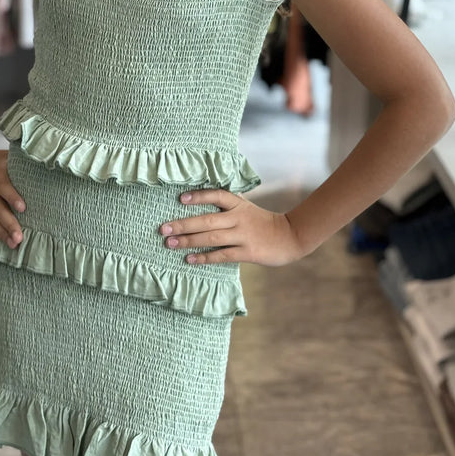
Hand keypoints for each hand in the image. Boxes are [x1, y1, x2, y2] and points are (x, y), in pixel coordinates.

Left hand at [158, 189, 304, 266]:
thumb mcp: (246, 209)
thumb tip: (197, 209)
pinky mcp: (247, 252)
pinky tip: (189, 259)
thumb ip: (227, 208)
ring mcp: (243, 235)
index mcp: (238, 204)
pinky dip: (204, 257)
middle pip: (207, 220)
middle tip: (163, 229)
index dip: (198, 196)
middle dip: (183, 224)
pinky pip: (221, 255)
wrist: (290, 237)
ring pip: (211, 237)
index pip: (216, 196)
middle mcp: (239, 218)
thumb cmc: (262, 223)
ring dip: (188, 241)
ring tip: (170, 244)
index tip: (180, 199)